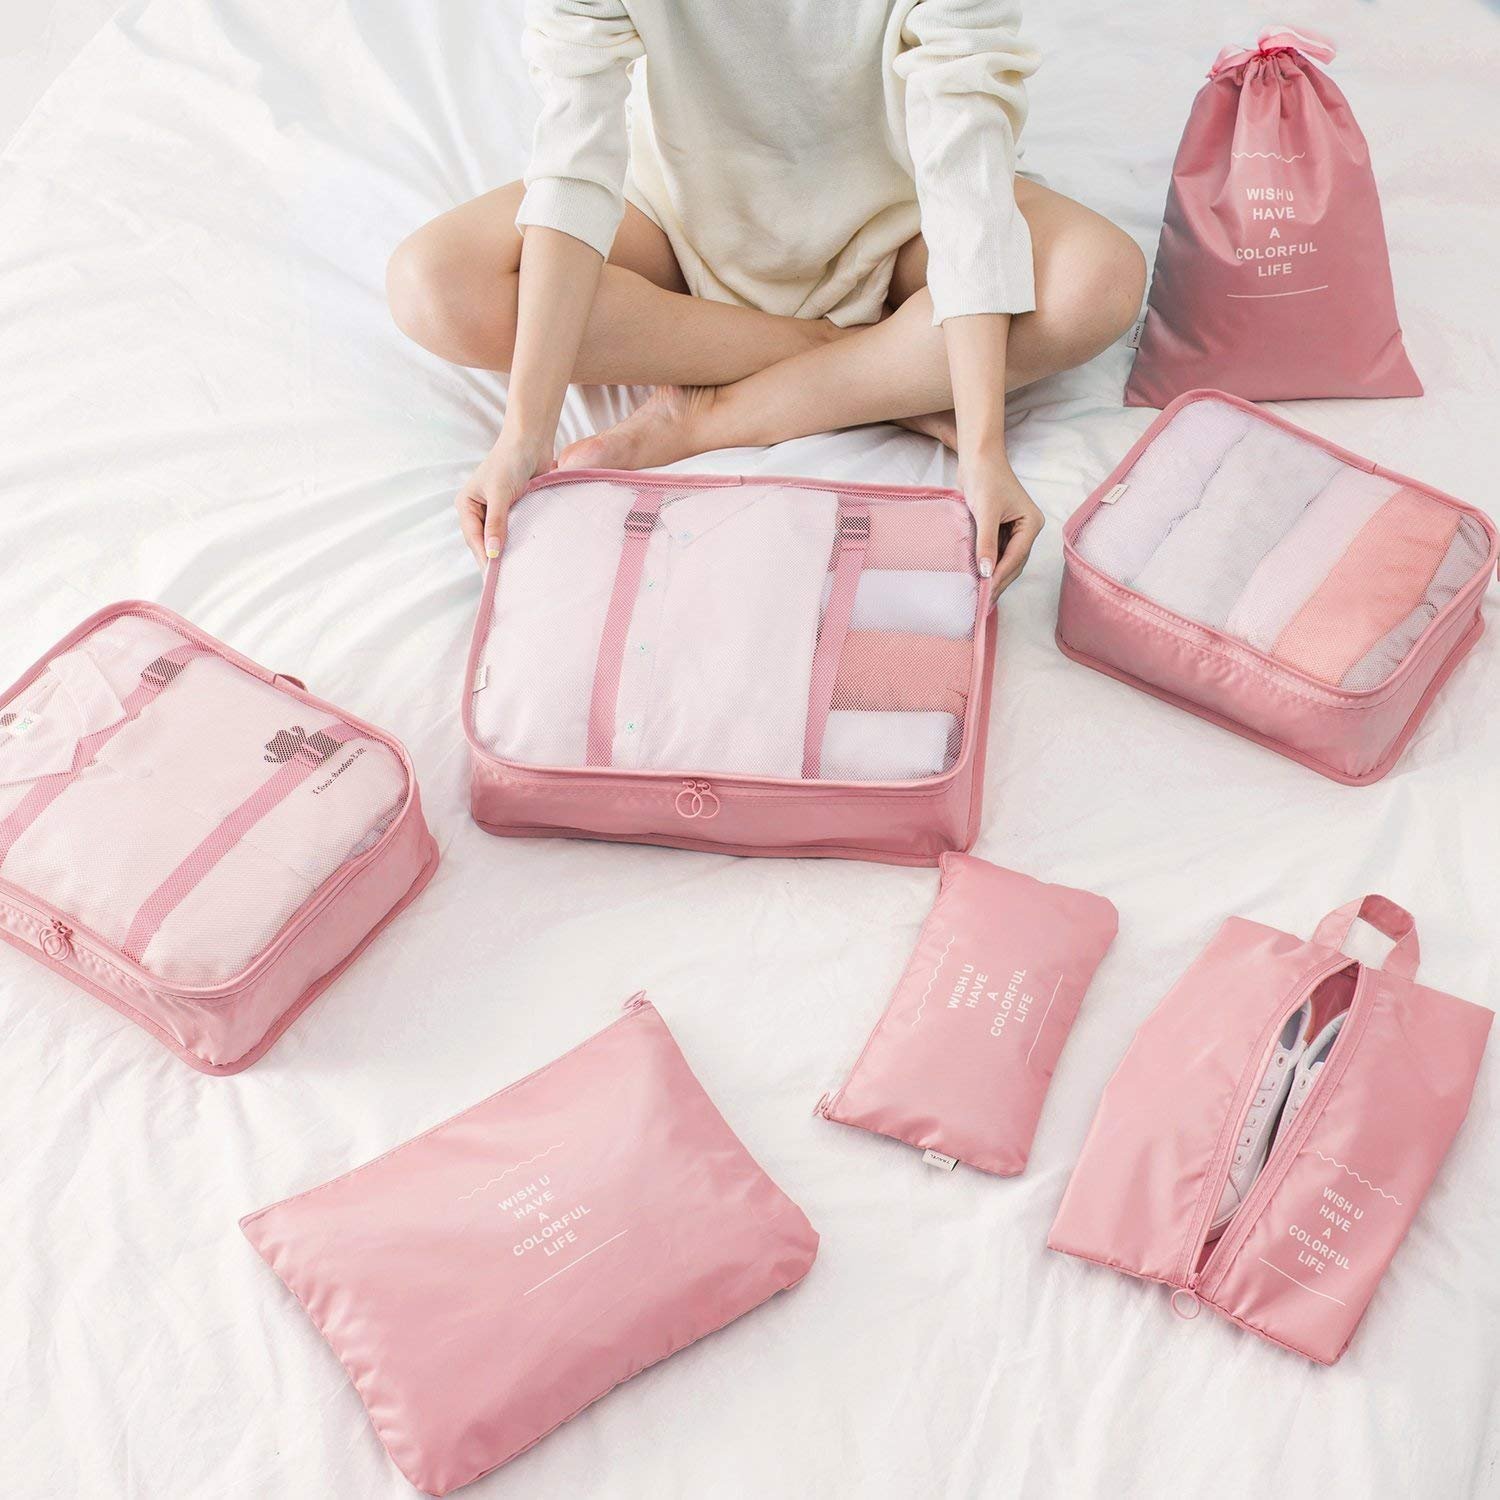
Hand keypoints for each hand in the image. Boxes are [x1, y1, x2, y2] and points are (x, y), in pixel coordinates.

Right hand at [455, 436, 552, 567]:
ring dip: (508, 552)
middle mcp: (479, 510)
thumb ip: (496, 523)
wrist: (531, 442)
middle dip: (494, 558)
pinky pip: (515, 531)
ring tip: (517, 574)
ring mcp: (497, 511)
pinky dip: (519, 542)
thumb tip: (493, 553)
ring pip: (499, 538)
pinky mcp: (515, 510)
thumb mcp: (500, 494)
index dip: (483, 557)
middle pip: (485, 541)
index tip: (494, 577)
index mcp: (467, 505)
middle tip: (506, 582)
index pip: (473, 538)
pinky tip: (527, 556)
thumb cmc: (510, 462)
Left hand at [963, 453, 1043, 601]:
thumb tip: (985, 572)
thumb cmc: (985, 478)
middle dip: (998, 581)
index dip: (1000, 576)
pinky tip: (976, 577)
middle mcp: (1026, 529)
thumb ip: (986, 543)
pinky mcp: (999, 529)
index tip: (986, 593)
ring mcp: (1014, 530)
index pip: (1016, 557)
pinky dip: (986, 564)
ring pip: (1004, 560)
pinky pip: (995, 552)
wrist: (977, 458)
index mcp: (1031, 524)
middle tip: (982, 602)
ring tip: (978, 595)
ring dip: (992, 575)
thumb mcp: (985, 512)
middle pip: (1013, 563)